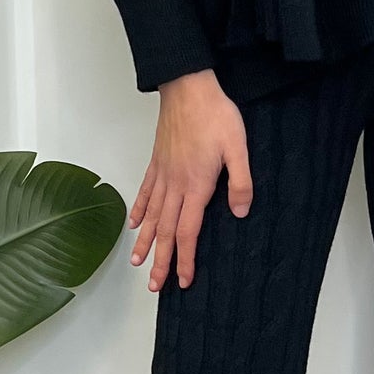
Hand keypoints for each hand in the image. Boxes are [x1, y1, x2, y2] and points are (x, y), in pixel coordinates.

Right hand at [129, 69, 252, 289]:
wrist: (188, 87)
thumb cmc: (215, 115)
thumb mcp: (238, 148)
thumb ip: (240, 182)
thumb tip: (240, 212)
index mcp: (195, 185)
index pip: (188, 231)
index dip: (186, 258)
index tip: (183, 280)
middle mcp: (175, 185)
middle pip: (165, 231)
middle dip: (160, 260)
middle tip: (155, 286)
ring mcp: (162, 173)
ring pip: (152, 216)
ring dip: (144, 241)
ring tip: (137, 263)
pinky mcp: (157, 161)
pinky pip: (145, 191)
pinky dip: (139, 209)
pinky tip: (133, 224)